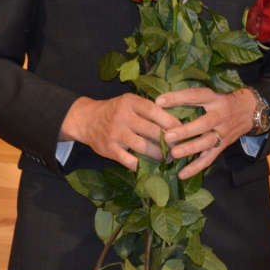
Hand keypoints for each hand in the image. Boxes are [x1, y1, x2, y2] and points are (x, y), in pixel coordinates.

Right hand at [59, 94, 181, 170]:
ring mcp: (114, 133)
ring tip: (167, 158)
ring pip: (143, 146)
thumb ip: (148, 108)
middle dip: (168, 140)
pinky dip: (141, 165)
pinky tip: (150, 167)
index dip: (171, 121)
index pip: (155, 111)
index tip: (183, 130)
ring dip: (158, 154)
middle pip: (151, 130)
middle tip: (179, 147)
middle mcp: (122, 116)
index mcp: (130, 102)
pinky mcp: (108, 149)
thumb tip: (175, 120)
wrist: (85, 119)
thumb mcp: (130, 102)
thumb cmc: (115, 110)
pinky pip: (129, 160)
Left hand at [155, 87, 256, 179]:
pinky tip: (182, 174)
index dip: (178, 98)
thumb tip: (162, 100)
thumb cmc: (224, 100)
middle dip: (186, 131)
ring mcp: (223, 132)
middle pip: (204, 124)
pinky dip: (196, 167)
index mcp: (215, 99)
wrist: (251, 110)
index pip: (196, 96)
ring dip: (190, 149)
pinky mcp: (223, 146)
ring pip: (207, 143)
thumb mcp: (213, 93)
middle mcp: (220, 116)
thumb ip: (193, 98)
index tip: (159, 101)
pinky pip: (209, 158)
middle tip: (168, 136)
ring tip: (174, 153)